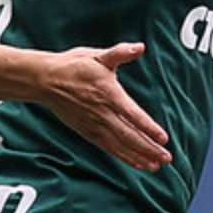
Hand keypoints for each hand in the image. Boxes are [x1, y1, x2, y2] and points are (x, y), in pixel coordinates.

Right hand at [38, 43, 171, 171]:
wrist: (46, 80)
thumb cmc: (73, 66)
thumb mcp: (98, 55)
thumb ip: (120, 53)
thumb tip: (140, 47)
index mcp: (108, 93)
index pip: (132, 114)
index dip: (148, 127)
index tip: (164, 138)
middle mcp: (102, 113)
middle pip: (129, 135)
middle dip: (149, 148)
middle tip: (167, 158)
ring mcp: (94, 125)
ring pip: (120, 145)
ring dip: (139, 156)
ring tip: (156, 166)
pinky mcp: (88, 132)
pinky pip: (109, 148)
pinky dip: (124, 157)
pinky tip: (138, 164)